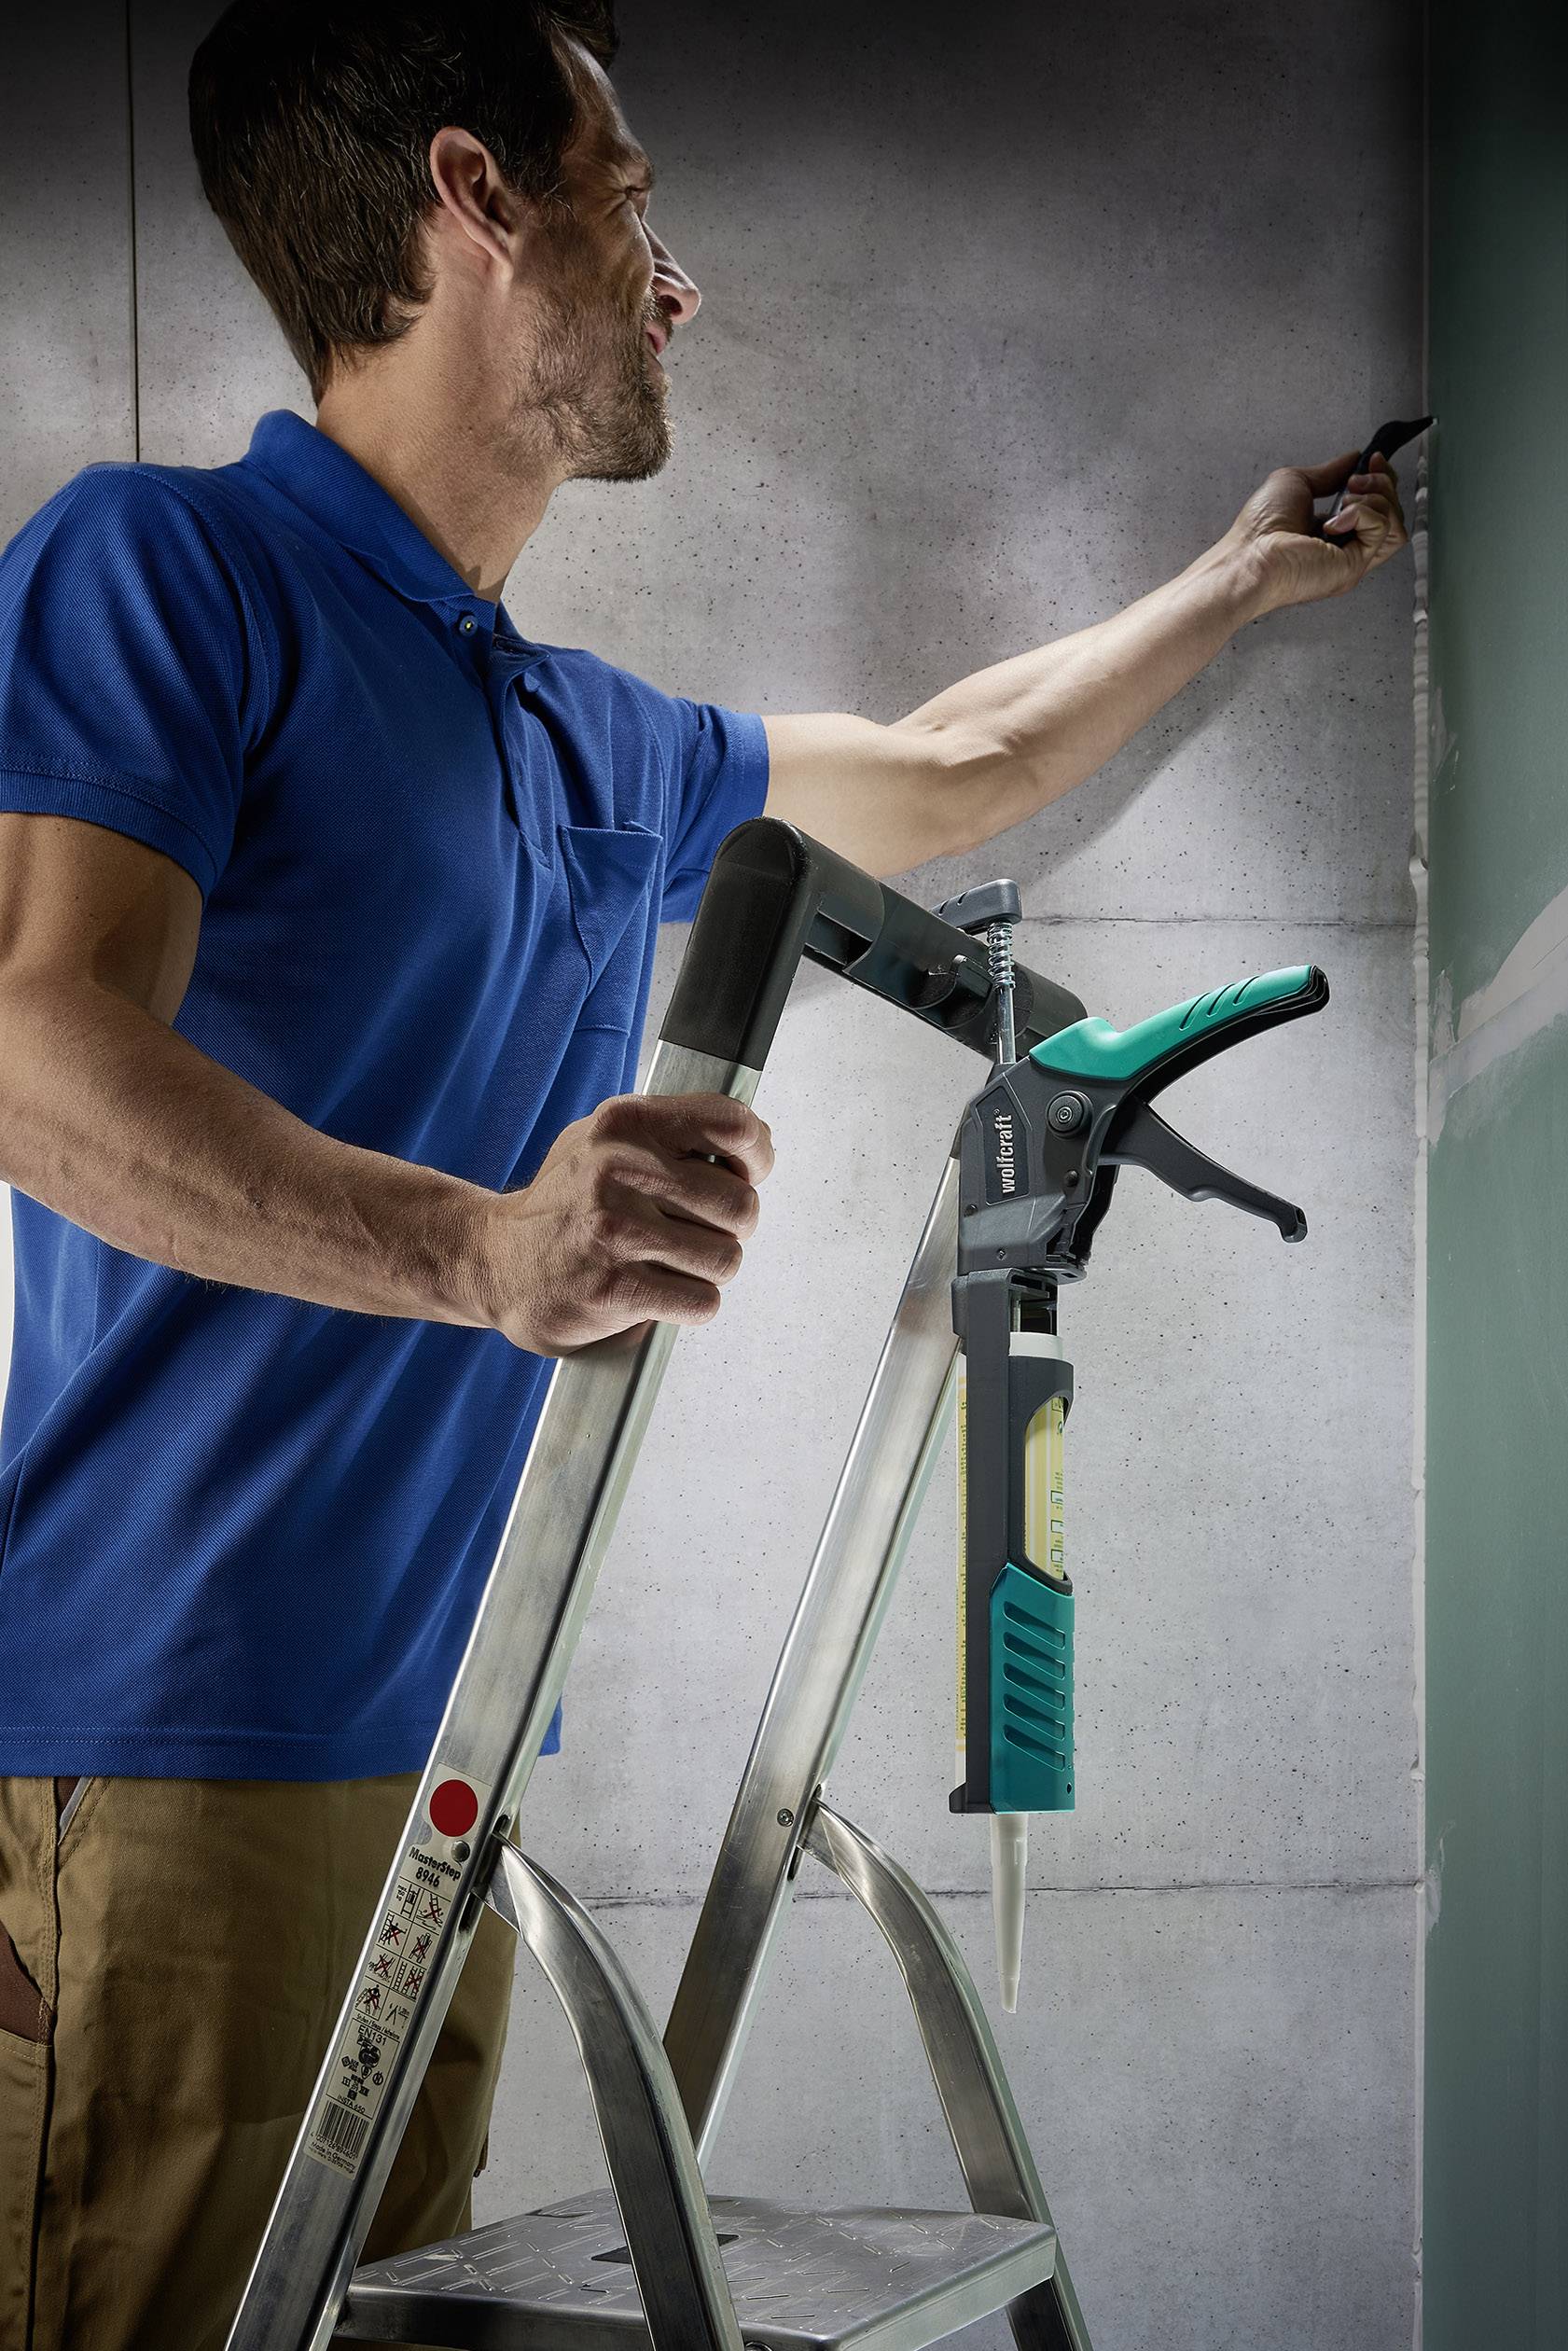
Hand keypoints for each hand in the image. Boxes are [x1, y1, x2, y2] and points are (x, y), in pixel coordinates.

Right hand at [474, 1092, 773, 1354]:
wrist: (493, 1260)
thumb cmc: (566, 1201)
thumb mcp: (607, 1141)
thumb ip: (673, 1133)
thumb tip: (753, 1141)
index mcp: (625, 1124)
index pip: (733, 1125)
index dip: (757, 1156)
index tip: (747, 1174)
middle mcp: (618, 1171)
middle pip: (740, 1205)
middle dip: (731, 1228)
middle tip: (698, 1232)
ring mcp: (615, 1232)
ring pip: (726, 1259)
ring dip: (708, 1270)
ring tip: (670, 1263)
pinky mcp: (615, 1289)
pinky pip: (701, 1301)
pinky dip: (690, 1304)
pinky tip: (658, 1292)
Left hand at [1217, 448, 1409, 614]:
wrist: (1249, 556)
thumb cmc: (1258, 529)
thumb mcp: (1296, 483)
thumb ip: (1329, 473)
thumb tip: (1353, 458)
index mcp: (1332, 531)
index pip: (1376, 505)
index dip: (1381, 479)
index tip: (1372, 459)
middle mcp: (1345, 547)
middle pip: (1391, 512)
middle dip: (1382, 484)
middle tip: (1354, 480)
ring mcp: (1352, 560)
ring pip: (1394, 522)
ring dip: (1376, 498)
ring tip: (1346, 498)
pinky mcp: (1354, 567)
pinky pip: (1381, 529)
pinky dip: (1362, 514)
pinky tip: (1335, 520)